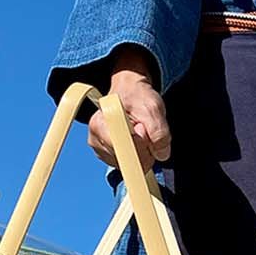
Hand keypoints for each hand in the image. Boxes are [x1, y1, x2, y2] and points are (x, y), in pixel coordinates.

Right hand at [87, 46, 171, 171]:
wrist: (129, 90)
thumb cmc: (138, 96)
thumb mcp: (154, 108)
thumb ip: (159, 132)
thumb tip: (160, 155)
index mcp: (102, 123)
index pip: (125, 151)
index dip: (141, 145)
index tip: (143, 129)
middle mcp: (95, 137)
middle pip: (126, 160)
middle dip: (142, 148)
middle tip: (143, 127)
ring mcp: (98, 147)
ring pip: (127, 164)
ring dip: (139, 151)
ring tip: (138, 130)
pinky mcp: (103, 153)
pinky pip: (125, 163)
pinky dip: (134, 154)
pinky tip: (133, 138)